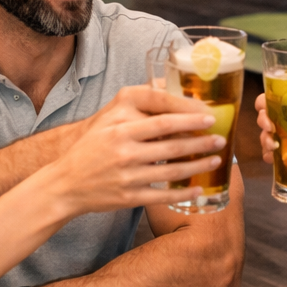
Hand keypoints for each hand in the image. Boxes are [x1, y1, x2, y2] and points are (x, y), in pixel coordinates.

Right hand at [36, 87, 224, 214]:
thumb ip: (137, 108)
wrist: (64, 183)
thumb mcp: (108, 120)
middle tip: (221, 137)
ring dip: (199, 165)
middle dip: (202, 141)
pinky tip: (200, 187)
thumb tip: (170, 89)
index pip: (162, 118)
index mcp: (120, 127)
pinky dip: (185, 192)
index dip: (189, 116)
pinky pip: (163, 194)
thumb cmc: (92, 147)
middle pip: (173, 144)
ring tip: (217, 159)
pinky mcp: (128, 197)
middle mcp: (124, 149)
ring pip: (172, 170)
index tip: (209, 116)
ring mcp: (127, 175)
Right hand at [258, 87, 286, 192]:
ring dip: (266, 140)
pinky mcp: (282, 155)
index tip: (266, 107)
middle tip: (271, 127)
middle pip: (262, 117)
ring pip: (264, 136)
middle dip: (263, 121)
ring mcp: (279, 138)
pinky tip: (274, 157)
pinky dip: (270, 156)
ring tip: (275, 145)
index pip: (268, 99)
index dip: (263, 102)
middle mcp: (281, 120)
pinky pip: (269, 155)